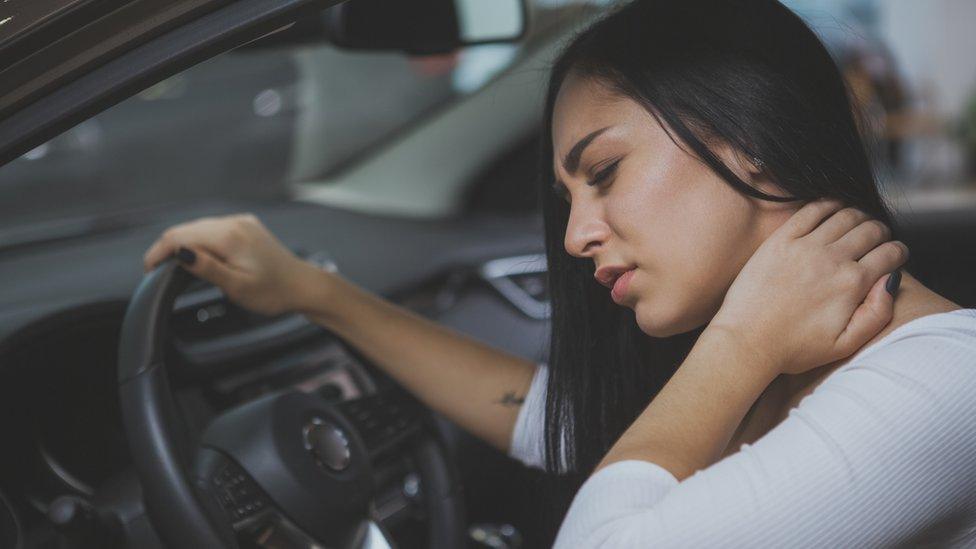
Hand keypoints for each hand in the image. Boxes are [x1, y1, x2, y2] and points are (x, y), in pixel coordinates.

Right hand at [142, 213, 320, 316]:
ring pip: (200, 227)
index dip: (159, 251)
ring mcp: (241, 222)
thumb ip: (207, 268)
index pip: (181, 236)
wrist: (303, 286)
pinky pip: (214, 228)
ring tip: (172, 265)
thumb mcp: (237, 286)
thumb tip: (180, 252)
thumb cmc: (273, 292)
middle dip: (168, 247)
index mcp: (229, 236)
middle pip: (187, 229)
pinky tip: (197, 255)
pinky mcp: (246, 226)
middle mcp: (234, 222)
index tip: (148, 269)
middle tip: (154, 270)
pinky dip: (200, 240)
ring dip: (183, 242)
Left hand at [709, 199, 907, 375]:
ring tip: (858, 224)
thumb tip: (891, 281)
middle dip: (881, 232)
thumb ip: (877, 314)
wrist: (746, 341)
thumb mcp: (845, 344)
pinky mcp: (780, 240)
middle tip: (878, 239)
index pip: (890, 253)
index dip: (899, 252)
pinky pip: (811, 210)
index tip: (896, 255)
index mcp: (852, 284)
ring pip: (845, 215)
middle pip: (870, 229)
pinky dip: (828, 204)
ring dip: (859, 216)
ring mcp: (804, 246)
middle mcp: (832, 259)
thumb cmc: (793, 348)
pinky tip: (833, 209)